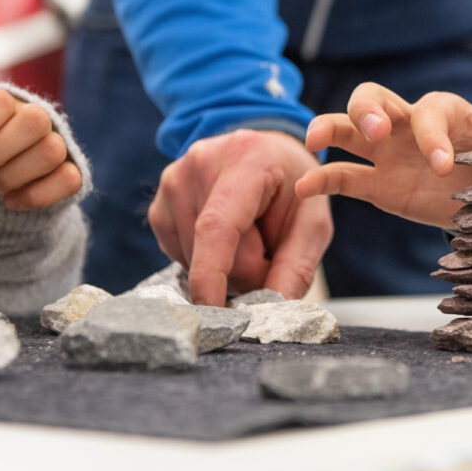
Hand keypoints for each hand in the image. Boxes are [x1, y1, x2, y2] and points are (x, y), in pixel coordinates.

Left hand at [0, 88, 82, 209]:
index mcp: (4, 102)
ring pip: (53, 151)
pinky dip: (35, 195)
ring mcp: (59, 144)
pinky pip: (69, 178)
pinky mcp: (72, 171)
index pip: (1, 102)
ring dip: (12, 177)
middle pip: (36, 121)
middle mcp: (37, 117)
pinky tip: (10, 201)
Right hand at [148, 129, 331, 306]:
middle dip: (244, 272)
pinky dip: (206, 261)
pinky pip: (179, 257)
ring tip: (249, 237)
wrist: (271, 159)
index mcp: (246, 160)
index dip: (212, 275)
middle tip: (270, 251)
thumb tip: (272, 311)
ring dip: (225, 268)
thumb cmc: (295, 190)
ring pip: (192, 260)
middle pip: (211, 251)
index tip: (212, 311)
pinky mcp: (158, 208)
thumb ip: (296, 267)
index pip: (218, 226)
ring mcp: (172, 184)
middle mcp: (199, 165)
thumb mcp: (313, 223)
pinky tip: (225, 239)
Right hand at [295, 82, 471, 227]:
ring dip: (331, 127)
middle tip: (376, 133)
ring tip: (317, 139)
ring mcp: (386, 152)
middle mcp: (408, 125)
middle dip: (370, 110)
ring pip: (349, 127)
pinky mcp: (375, 182)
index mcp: (446, 113)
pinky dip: (322, 177)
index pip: (432, 111)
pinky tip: (305, 188)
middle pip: (375, 98)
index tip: (441, 164)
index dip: (433, 133)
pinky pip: (342, 175)